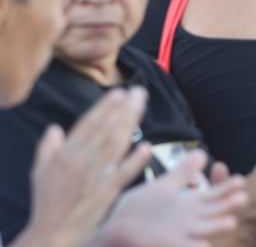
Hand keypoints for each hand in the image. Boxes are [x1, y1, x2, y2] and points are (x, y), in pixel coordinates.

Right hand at [18, 87, 150, 246]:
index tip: (119, 92)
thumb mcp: (40, 172)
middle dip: (124, 108)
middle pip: (106, 129)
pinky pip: (124, 173)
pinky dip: (135, 160)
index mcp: (65, 154)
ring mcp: (95, 176)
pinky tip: (146, 146)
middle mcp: (81, 161)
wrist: (52, 234)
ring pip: (116, 144)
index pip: (88, 124)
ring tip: (142, 106)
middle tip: (138, 91)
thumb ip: (47, 148)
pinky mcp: (106, 192)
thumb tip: (55, 128)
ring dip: (131, 122)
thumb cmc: (47, 203)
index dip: (104, 107)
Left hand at [92, 149, 246, 246]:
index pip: (215, 195)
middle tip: (242, 197)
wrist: (115, 232)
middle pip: (214, 212)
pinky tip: (203, 245)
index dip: (227, 188)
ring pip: (202, 230)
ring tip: (230, 222)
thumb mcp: (164, 186)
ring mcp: (179, 234)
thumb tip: (203, 153)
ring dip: (216, 228)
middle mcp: (189, 221)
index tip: (240, 179)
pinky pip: (184, 246)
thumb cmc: (139, 210)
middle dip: (228, 206)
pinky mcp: (167, 244)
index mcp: (190, 205)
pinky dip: (193, 246)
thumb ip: (183, 171)